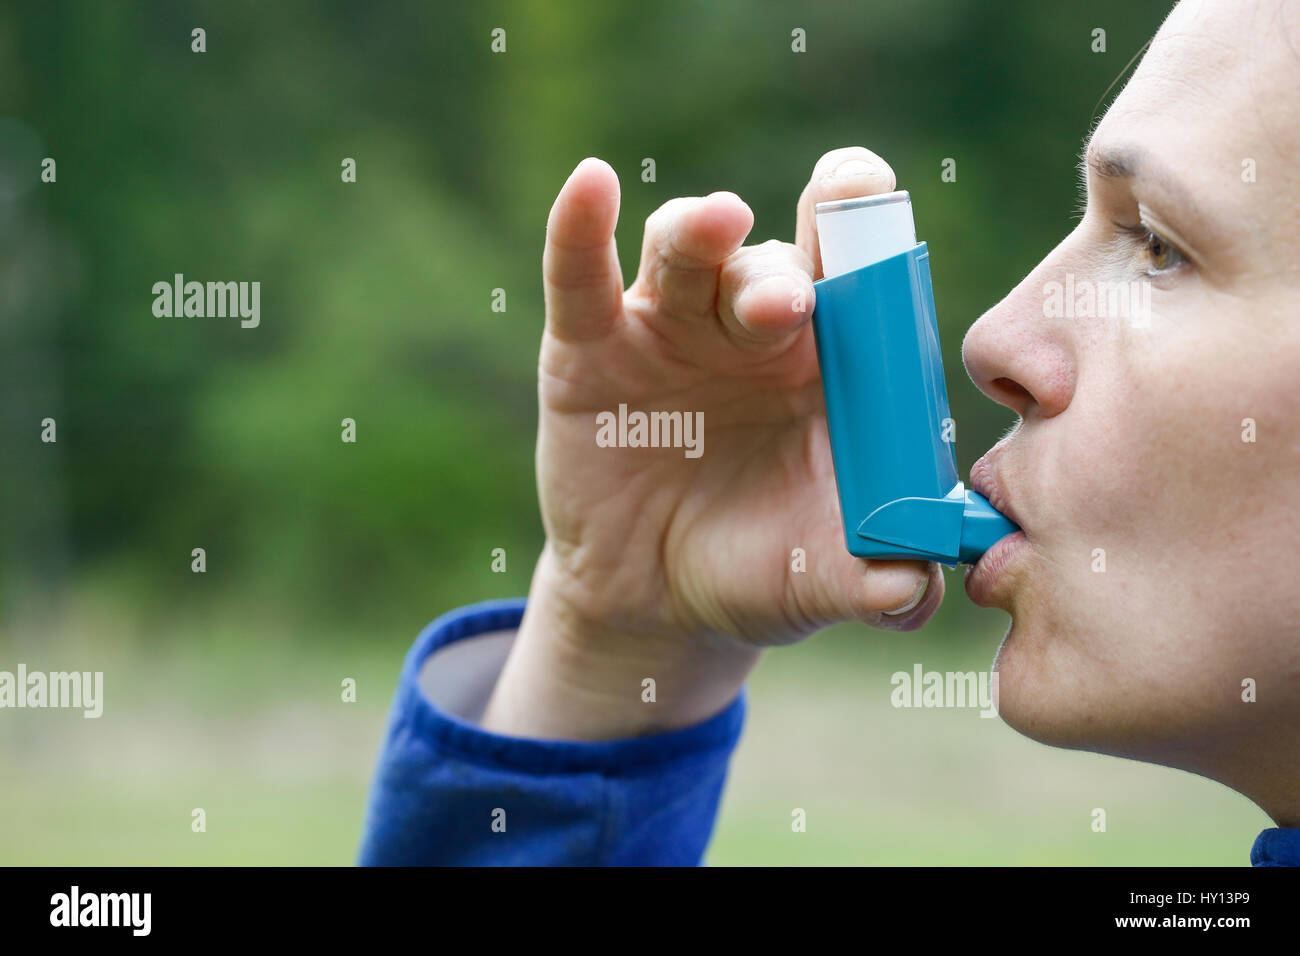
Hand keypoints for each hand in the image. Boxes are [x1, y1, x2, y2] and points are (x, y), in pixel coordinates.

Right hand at [480, 147, 943, 739]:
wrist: (659, 602)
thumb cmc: (762, 568)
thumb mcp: (820, 580)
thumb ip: (879, 583)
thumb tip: (912, 591)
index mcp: (828, 360)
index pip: (854, 268)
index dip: (864, 224)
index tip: (871, 204)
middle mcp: (751, 326)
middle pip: (770, 261)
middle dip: (781, 272)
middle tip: (790, 305)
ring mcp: (669, 327)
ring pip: (685, 251)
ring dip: (702, 233)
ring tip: (718, 225)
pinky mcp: (589, 347)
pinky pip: (582, 278)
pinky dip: (580, 229)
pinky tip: (590, 185)